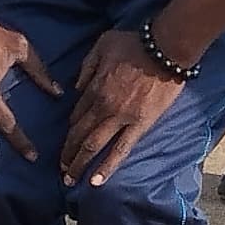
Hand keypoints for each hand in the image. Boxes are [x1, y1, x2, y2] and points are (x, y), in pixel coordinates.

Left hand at [61, 30, 185, 187]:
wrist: (165, 48)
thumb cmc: (135, 43)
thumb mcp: (102, 45)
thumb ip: (87, 66)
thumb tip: (76, 87)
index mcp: (93, 87)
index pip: (76, 114)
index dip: (70, 129)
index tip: (67, 140)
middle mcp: (102, 106)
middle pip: (79, 134)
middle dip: (67, 153)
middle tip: (60, 168)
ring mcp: (121, 118)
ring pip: (94, 146)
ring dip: (79, 164)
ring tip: (70, 180)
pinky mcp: (140, 125)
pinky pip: (121, 150)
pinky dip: (107, 167)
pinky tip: (96, 181)